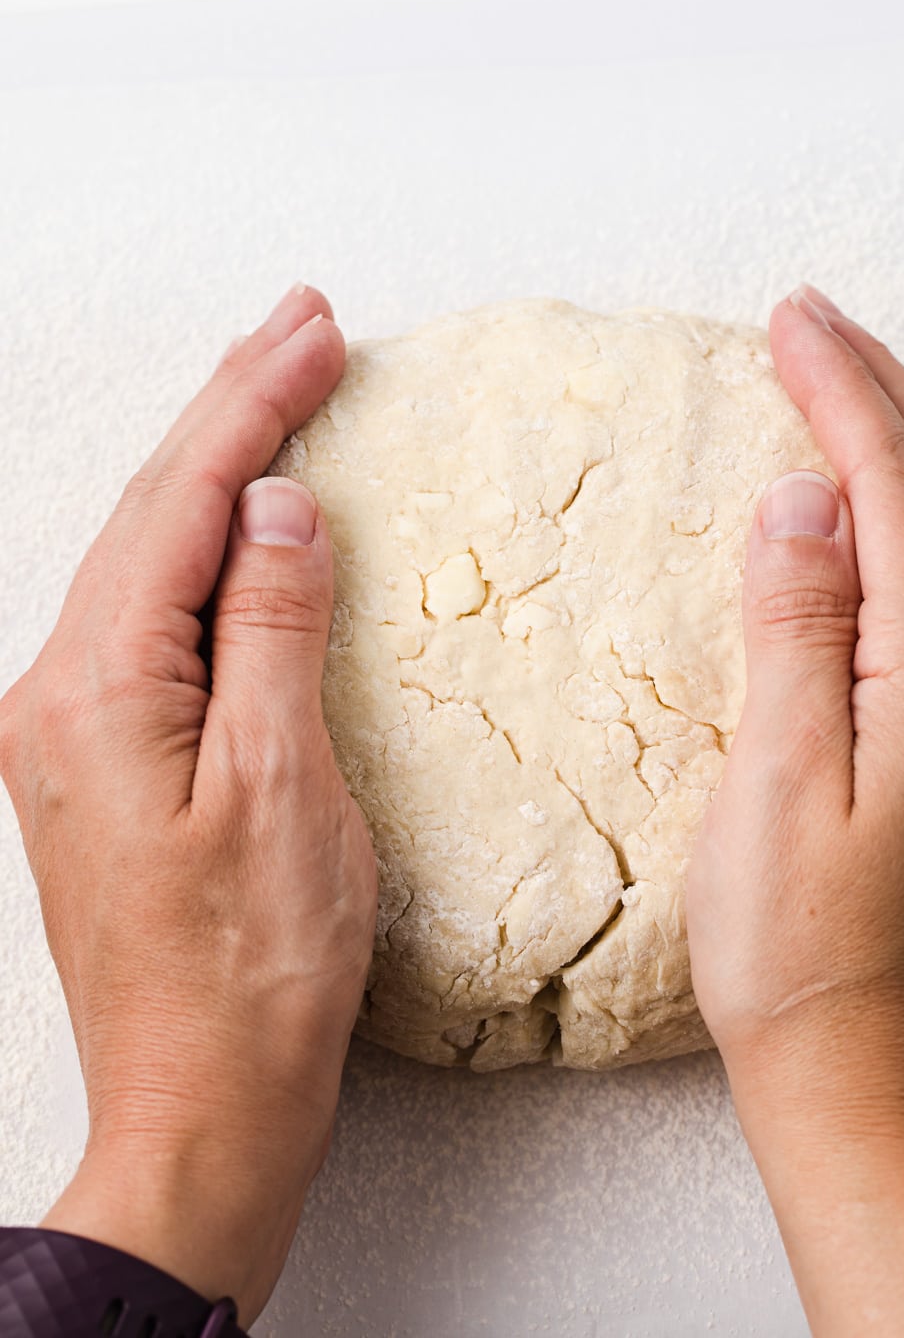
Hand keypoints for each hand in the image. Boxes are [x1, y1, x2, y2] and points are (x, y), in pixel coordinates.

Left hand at [0, 284, 377, 1324]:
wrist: (198, 1108)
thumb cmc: (248, 975)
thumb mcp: (284, 789)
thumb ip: (274, 632)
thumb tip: (279, 511)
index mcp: (96, 692)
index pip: (183, 505)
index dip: (253, 406)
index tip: (315, 332)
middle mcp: (59, 696)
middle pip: (151, 512)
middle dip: (230, 407)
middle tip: (300, 322)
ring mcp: (72, 727)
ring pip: (147, 554)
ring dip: (217, 466)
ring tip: (275, 384)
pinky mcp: (103, 756)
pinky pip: (152, 612)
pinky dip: (205, 544)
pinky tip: (238, 518)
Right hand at [687, 286, 903, 1336]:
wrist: (880, 1099)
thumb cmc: (805, 965)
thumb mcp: (772, 791)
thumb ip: (795, 629)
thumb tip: (805, 498)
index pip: (894, 491)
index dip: (840, 392)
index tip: (791, 319)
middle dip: (884, 394)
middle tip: (814, 324)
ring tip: (849, 390)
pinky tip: (894, 522)